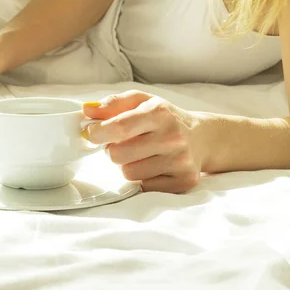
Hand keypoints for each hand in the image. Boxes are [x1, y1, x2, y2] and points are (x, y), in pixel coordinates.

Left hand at [83, 90, 205, 192]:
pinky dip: (143, 178)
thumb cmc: (165, 118)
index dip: (98, 133)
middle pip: (118, 155)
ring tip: (141, 155)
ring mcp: (180, 161)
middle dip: (113, 150)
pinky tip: (154, 166)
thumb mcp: (141, 102)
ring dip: (128, 165)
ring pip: (129, 173)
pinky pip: (144, 187)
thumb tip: (87, 110)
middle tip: (122, 144)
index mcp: (160, 113)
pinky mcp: (183, 181)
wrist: (202, 137)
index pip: (120, 127)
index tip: (91, 133)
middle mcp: (172, 137)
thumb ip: (113, 104)